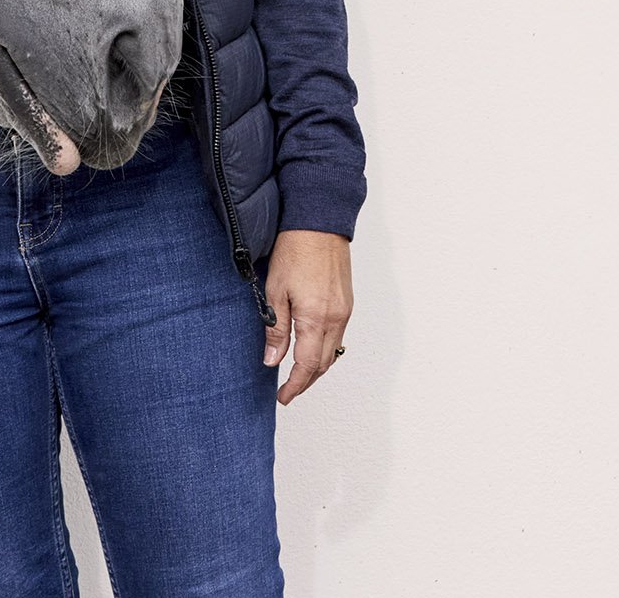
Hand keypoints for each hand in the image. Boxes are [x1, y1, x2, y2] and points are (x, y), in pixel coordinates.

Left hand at [262, 230, 352, 403]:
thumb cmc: (295, 250)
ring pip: (333, 353)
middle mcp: (336, 319)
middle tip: (288, 391)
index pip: (306, 366)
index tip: (283, 398)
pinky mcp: (347, 302)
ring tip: (298, 374)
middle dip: (306, 382)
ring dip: (317, 368)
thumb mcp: (275, 290)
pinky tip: (312, 348)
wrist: (319, 222)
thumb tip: (272, 360)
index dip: (295, 386)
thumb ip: (276, 328)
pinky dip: (326, 350)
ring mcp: (344, 311)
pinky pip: (338, 337)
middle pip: (323, 365)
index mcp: (316, 319)